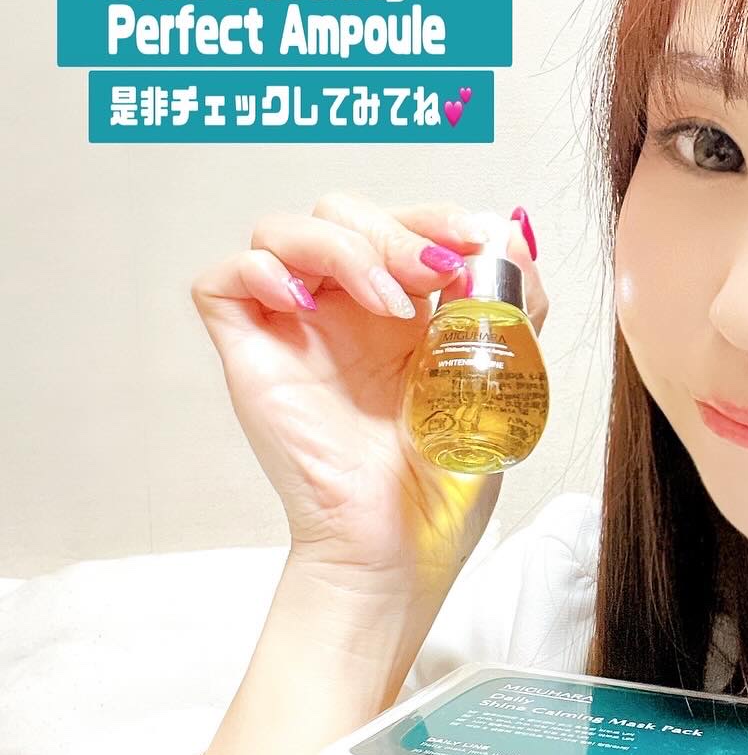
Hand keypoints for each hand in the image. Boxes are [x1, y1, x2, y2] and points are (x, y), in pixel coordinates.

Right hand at [189, 194, 547, 592]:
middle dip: (394, 227)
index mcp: (404, 311)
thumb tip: (518, 230)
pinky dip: (259, 271)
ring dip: (341, 244)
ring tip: (390, 302)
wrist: (403, 542)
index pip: (402, 222)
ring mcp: (295, 330)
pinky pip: (222, 281)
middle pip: (342, 212)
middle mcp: (344, 312)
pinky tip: (307, 307)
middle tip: (435, 273)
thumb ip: (514, 303)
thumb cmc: (444, 479)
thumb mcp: (503, 377)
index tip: (474, 236)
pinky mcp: (251, 357)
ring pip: (282, 231)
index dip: (433, 214)